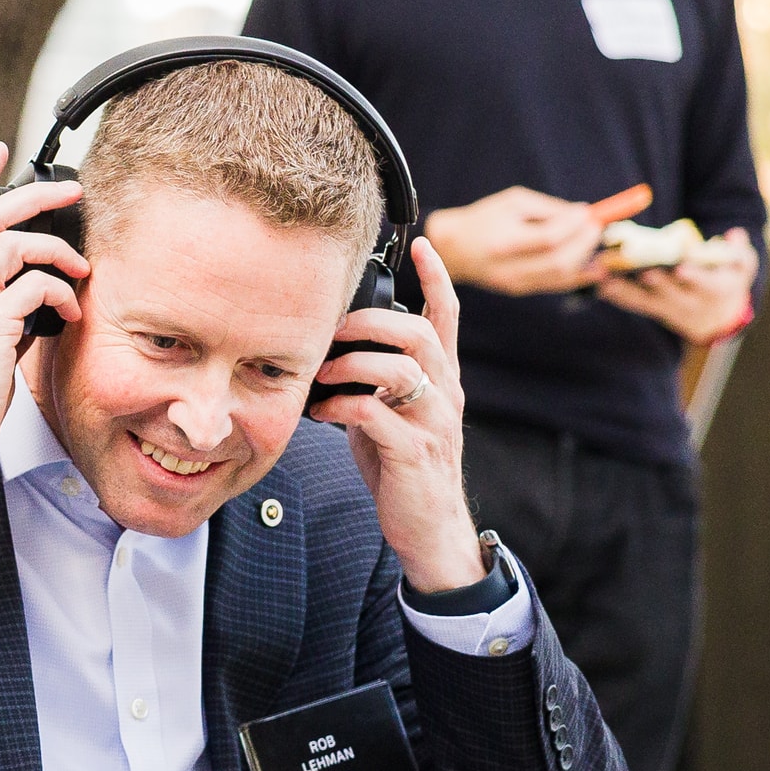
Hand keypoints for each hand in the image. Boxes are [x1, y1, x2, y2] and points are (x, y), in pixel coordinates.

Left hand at [311, 233, 487, 593]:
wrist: (428, 526)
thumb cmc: (402, 466)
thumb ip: (376, 380)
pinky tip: (323, 412)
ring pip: (401, 369)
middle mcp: (446, 394)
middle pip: (419, 333)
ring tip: (321, 375)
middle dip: (370, 322)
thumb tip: (335, 349)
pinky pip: (375, 413)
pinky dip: (341, 405)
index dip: (437, 277)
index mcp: (442, 379)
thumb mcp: (392, 413)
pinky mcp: (413, 452)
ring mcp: (433, 423)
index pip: (448, 317)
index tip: (421, 243)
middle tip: (333, 331)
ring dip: (351, 365)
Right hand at [420, 183, 648, 296]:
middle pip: (559, 260)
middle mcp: (507, 267)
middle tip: (596, 226)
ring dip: (585, 257)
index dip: (574, 226)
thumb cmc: (484, 218)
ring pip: (561, 275)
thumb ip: (548, 209)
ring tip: (593, 240)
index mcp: (503, 242)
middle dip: (584, 242)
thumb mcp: (513, 202)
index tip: (588, 213)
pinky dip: (577, 273)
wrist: (451, 248)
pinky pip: (555, 284)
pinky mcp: (518, 290)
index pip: (548, 239)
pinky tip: (591, 263)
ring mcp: (513, 283)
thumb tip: (583, 214)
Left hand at [596, 225, 757, 342]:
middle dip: (656, 282)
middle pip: (672, 294)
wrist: (718, 318)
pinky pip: (635, 304)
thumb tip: (734, 234)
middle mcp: (691, 304)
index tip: (681, 268)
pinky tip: (601, 285)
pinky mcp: (655, 310)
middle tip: (640, 269)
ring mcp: (671, 309)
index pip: (706, 285)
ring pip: (647, 301)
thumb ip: (739, 251)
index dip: (694, 277)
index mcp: (716, 290)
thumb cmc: (730, 281)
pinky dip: (618, 295)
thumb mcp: (742, 266)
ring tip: (608, 276)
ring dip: (626, 289)